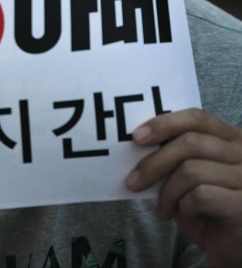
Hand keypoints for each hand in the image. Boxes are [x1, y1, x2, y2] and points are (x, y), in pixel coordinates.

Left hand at [126, 108, 241, 266]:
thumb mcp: (192, 176)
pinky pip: (201, 195)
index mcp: (233, 139)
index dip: (164, 123)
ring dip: (167, 192)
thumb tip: (137, 144)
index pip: (198, 118)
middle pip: (189, 143)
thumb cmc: (210, 209)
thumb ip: (176, 157)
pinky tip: (185, 216)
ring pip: (191, 170)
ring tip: (164, 208)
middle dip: (154, 163)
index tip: (136, 137)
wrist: (235, 246)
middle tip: (133, 181)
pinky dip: (183, 206)